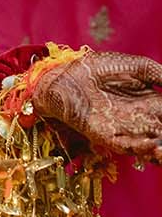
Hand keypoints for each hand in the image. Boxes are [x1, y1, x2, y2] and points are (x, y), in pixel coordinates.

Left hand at [32, 50, 161, 160]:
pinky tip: (153, 145)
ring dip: (161, 150)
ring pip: (152, 147)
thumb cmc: (97, 67)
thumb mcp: (135, 66)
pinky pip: (128, 147)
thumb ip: (158, 74)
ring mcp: (127, 130)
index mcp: (151, 103)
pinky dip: (142, 148)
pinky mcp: (108, 137)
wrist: (64, 74)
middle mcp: (142, 120)